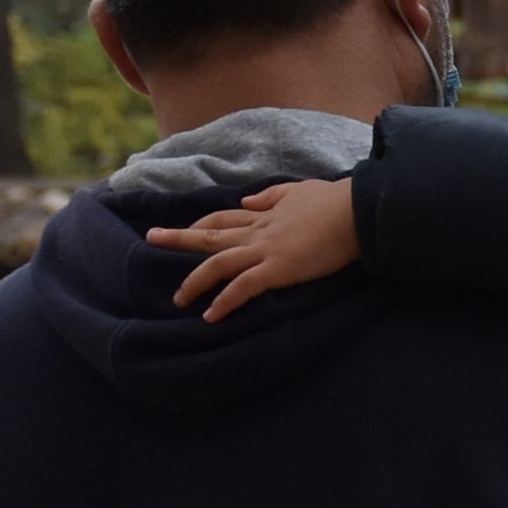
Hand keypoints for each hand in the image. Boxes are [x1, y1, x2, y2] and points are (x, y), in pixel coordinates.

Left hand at [144, 177, 360, 320]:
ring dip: (194, 282)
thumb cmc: (335, 202)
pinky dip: (224, 302)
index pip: (224, 217)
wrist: (356, 212)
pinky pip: (242, 288)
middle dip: (178, 238)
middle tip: (151, 238)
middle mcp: (257, 231)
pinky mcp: (276, 270)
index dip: (202, 224)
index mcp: (264, 214)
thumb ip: (270, 196)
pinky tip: (210, 316)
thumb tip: (248, 200)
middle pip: (209, 235)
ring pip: (217, 264)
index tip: (187, 230)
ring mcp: (264, 251)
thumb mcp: (297, 191)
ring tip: (179, 300)